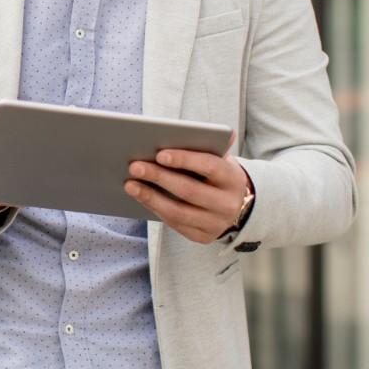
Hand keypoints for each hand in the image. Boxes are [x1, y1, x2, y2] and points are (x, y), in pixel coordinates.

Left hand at [124, 144, 251, 244]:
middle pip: (189, 191)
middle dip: (159, 177)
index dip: (184, 159)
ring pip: (178, 212)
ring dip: (150, 198)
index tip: (159, 154)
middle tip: (134, 167)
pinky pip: (175, 225)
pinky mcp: (203, 237)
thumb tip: (198, 131)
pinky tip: (141, 197)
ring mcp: (216, 223)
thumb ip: (207, 146)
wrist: (238, 207)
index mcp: (232, 178)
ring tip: (130, 185)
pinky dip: (155, 209)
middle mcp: (228, 204)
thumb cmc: (218, 176)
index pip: (209, 166)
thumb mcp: (220, 159)